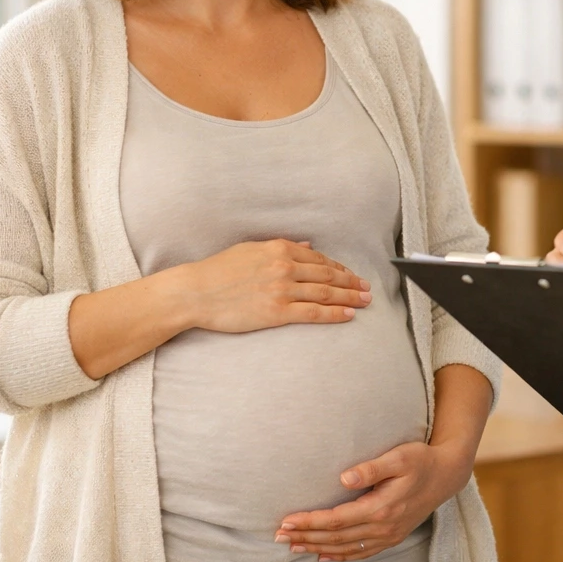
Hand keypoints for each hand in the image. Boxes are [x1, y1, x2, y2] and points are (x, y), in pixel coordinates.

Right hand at [178, 240, 371, 332]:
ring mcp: (282, 289)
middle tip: (367, 288)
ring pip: (325, 292)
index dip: (339, 268)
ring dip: (349, 297)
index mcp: (280, 249)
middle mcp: (285, 267)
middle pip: (328, 275)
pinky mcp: (277, 312)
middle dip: (351, 282)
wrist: (195, 291)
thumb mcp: (251, 249)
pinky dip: (334, 313)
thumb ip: (283, 247)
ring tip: (365, 301)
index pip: (319, 259)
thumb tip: (308, 247)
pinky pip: (313, 313)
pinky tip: (348, 314)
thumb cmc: (218, 270)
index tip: (350, 275)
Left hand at [274, 440, 472, 560]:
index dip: (310, 522)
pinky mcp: (392, 537)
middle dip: (306, 537)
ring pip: (345, 548)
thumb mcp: (399, 456)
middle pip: (336, 537)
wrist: (447, 475)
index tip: (288, 520)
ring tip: (293, 546)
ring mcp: (388, 535)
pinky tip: (324, 555)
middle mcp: (383, 527)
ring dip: (317, 547)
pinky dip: (339, 556)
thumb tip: (344, 479)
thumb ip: (371, 468)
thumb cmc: (421, 459)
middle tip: (279, 536)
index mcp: (381, 507)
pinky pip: (360, 553)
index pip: (337, 520)